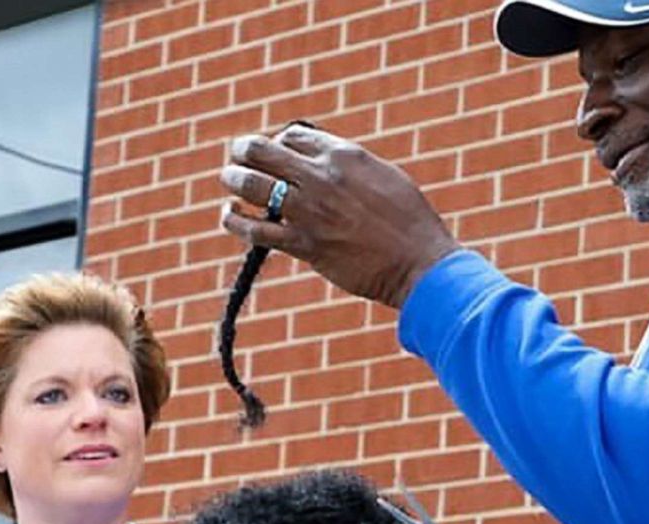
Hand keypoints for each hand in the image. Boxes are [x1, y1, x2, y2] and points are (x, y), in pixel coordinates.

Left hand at [220, 124, 462, 308]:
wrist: (419, 263)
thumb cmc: (409, 221)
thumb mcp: (383, 175)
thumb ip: (350, 166)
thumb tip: (325, 162)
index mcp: (343, 154)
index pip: (292, 135)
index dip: (279, 142)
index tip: (278, 154)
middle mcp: (320, 177)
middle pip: (261, 150)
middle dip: (244, 150)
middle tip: (238, 157)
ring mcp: (309, 211)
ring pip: (250, 184)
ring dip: (233, 178)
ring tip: (229, 180)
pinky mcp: (304, 244)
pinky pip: (255, 229)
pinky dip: (235, 220)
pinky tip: (230, 215)